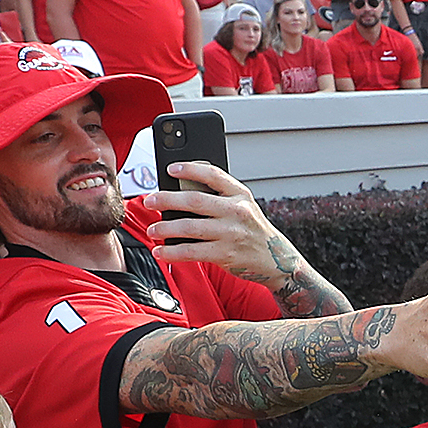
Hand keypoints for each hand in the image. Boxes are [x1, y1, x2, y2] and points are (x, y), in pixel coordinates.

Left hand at [143, 164, 304, 283]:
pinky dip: (172, 252)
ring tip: (152, 230)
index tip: (171, 169)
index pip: (213, 175)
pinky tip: (160, 251)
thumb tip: (180, 194)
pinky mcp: (226, 254)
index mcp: (240, 194)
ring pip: (190, 227)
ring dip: (166, 228)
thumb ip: (219, 198)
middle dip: (167, 199)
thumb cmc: (251, 230)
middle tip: (150, 201)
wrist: (277, 259)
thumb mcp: (243, 207)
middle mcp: (237, 211)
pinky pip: (192, 252)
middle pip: (195, 200)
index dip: (190, 169)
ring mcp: (231, 233)